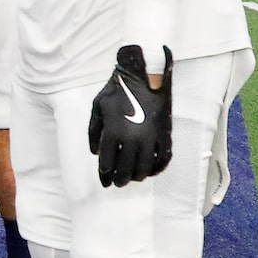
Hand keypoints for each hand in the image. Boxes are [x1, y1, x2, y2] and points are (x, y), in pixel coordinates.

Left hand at [86, 45, 173, 186]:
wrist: (143, 74)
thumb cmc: (117, 89)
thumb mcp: (97, 107)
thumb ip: (94, 131)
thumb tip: (96, 152)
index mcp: (114, 133)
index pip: (108, 164)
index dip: (105, 176)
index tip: (104, 180)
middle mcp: (132, 138)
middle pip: (125, 170)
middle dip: (120, 180)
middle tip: (117, 183)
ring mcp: (150, 137)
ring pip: (144, 168)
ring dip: (137, 176)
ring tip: (133, 178)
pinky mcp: (164, 134)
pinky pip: (162, 158)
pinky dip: (156, 168)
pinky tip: (150, 171)